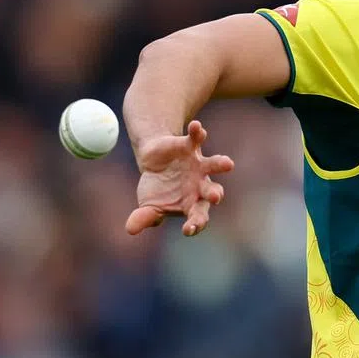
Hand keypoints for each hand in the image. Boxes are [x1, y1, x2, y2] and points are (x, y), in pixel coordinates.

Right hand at [126, 120, 234, 236]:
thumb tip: (130, 229)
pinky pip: (196, 139)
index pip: (198, 216)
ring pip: (213, 165)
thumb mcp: (148, 206)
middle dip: (213, 194)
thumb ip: (144, 217)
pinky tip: (196, 127)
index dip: (195, 223)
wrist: (154, 162)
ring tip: (228, 163)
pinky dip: (197, 132)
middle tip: (215, 197)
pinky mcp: (191, 146)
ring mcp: (199, 165)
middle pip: (211, 191)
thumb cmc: (157, 190)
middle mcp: (201, 185)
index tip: (188, 229)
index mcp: (193, 204)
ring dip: (220, 164)